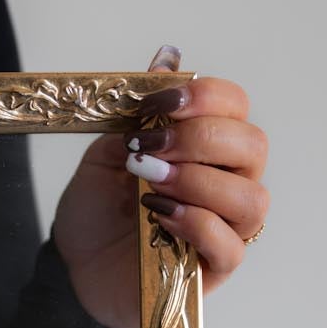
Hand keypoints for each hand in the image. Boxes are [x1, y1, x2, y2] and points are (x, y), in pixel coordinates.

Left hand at [51, 46, 269, 327]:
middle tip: (149, 148)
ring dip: (198, 183)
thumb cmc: (97, 211)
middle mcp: (229, 182)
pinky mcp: (214, 269)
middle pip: (252, 146)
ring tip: (150, 184)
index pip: (236, 106)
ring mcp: (227, 228)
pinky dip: (196, 224)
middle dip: (199, 139)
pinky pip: (231, 246)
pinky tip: (158, 215)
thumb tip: (168, 58)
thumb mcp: (108, 152)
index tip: (156, 103)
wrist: (73, 266)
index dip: (203, 96)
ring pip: (250, 198)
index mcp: (208, 147)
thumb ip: (140, 113)